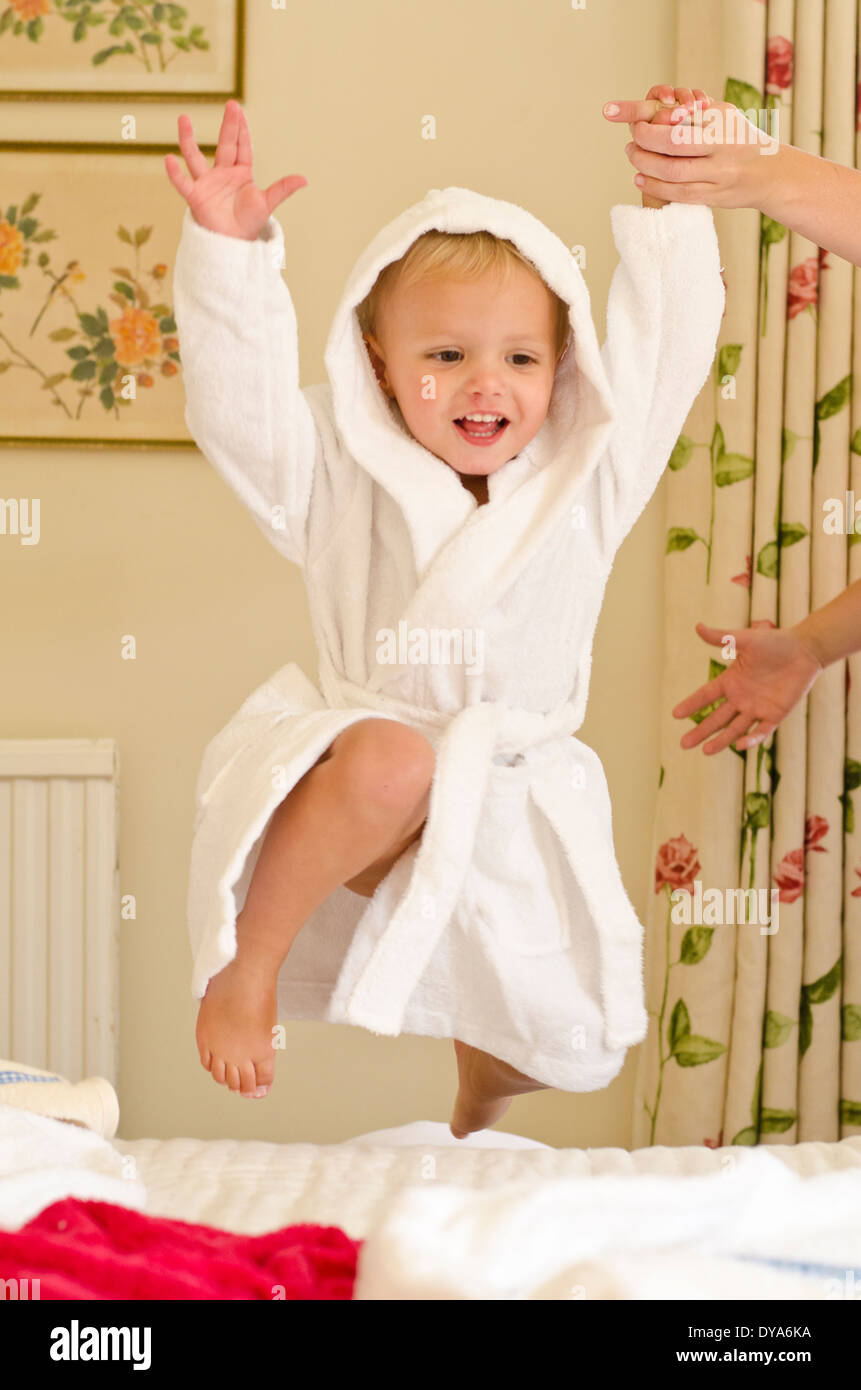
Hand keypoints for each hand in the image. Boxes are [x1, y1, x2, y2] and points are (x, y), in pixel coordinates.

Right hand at [165, 99, 306, 240]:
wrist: (233, 244)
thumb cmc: (248, 222)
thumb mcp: (267, 203)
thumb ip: (282, 189)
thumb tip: (304, 179)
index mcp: (241, 172)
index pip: (242, 146)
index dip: (242, 129)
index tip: (240, 110)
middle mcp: (222, 173)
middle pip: (225, 145)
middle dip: (229, 126)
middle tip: (231, 104)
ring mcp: (207, 183)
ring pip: (195, 157)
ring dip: (188, 139)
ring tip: (183, 119)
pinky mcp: (195, 197)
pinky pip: (183, 183)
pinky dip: (175, 173)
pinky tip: (168, 159)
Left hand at [604, 86, 774, 209]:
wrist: (771, 173)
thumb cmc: (739, 139)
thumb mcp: (723, 115)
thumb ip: (693, 113)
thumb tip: (656, 107)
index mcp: (721, 120)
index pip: (678, 114)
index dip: (648, 116)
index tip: (629, 117)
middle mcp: (721, 145)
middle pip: (672, 142)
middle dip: (644, 140)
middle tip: (632, 138)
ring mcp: (719, 173)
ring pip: (672, 171)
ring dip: (645, 165)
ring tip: (633, 156)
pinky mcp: (715, 195)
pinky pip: (679, 193)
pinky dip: (655, 186)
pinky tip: (640, 178)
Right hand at [671, 621, 824, 754]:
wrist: (805, 650)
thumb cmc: (775, 642)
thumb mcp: (746, 639)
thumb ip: (722, 637)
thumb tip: (697, 626)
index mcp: (731, 681)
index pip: (706, 696)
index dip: (691, 705)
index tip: (675, 715)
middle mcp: (741, 697)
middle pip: (716, 718)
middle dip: (700, 731)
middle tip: (683, 744)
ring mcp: (757, 708)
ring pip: (735, 729)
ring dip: (721, 740)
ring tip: (705, 752)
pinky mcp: (775, 715)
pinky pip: (761, 731)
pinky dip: (752, 739)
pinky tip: (740, 745)